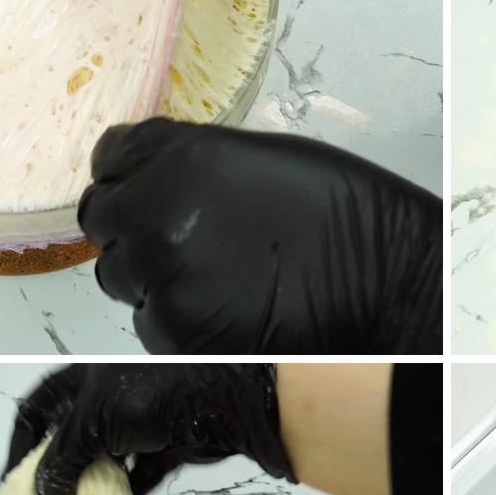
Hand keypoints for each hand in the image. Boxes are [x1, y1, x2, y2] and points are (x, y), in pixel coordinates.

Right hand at [4, 363, 292, 494]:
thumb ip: (61, 460)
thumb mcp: (93, 424)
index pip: (35, 412)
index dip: (18, 445)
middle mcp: (104, 402)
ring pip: (100, 465)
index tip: (11, 481)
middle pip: (67, 442)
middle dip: (55, 474)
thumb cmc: (158, 395)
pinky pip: (133, 480)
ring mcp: (134, 427)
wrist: (221, 405)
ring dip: (88, 490)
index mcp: (81, 382)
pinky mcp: (160, 450)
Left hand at [79, 120, 441, 354]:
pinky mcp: (176, 336)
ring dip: (154, 278)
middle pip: (105, 222)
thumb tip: (159, 177)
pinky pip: (151, 325)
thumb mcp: (266, 159)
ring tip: (213, 280)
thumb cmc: (348, 223)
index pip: (111, 158)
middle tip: (182, 241)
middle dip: (136, 228)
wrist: (389, 290)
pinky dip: (178, 321)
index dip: (127, 174)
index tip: (139, 184)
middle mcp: (159, 218)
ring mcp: (164, 281)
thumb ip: (195, 165)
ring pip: (125, 279)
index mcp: (182, 161)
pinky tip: (226, 311)